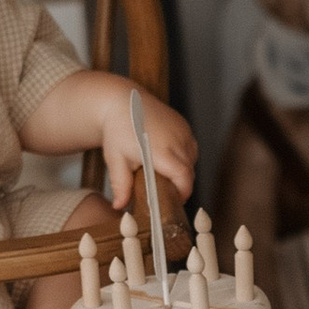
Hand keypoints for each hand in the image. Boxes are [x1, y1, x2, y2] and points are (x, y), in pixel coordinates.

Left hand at [96, 82, 196, 225]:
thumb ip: (121, 186)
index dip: (183, 193)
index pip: (184, 179)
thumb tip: (119, 207)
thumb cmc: (117, 130)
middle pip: (189, 172)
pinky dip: (184, 155)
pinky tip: (169, 158)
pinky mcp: (184, 124)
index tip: (174, 201)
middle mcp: (177, 140)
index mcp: (162, 151)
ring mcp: (182, 130)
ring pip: (192, 159)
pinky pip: (191, 147)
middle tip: (165, 192)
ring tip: (165, 174)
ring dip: (183, 169)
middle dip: (181, 184)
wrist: (122, 101)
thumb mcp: (116, 160)